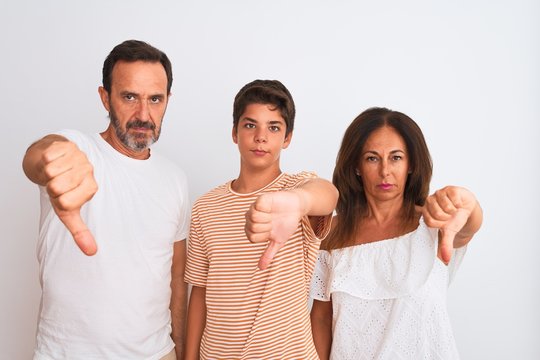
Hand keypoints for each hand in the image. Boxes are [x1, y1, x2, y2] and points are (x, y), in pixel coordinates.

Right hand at [42, 140, 97, 254]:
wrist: (55, 162)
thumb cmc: (62, 189)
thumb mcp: (69, 212)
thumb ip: (80, 232)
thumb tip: (91, 252)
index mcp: (91, 188)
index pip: (66, 203)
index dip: (57, 201)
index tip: (63, 196)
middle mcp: (88, 171)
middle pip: (56, 187)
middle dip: (51, 187)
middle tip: (58, 183)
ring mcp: (79, 157)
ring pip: (51, 172)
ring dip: (48, 174)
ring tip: (56, 172)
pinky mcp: (67, 145)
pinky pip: (48, 158)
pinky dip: (46, 161)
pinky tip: (54, 161)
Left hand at [245, 190, 305, 269]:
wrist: (297, 208)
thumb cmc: (286, 223)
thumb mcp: (278, 241)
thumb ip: (268, 254)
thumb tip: (261, 268)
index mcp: (253, 228)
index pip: (252, 238)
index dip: (265, 236)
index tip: (272, 231)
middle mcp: (251, 218)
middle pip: (252, 228)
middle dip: (267, 227)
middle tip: (273, 222)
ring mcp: (255, 207)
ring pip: (253, 217)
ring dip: (267, 218)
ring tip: (273, 215)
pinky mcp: (261, 199)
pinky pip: (257, 206)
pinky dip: (267, 209)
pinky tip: (272, 208)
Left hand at [421, 186, 477, 263]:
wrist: (467, 208)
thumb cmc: (454, 220)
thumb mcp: (450, 233)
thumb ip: (445, 246)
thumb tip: (444, 261)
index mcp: (426, 213)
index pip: (429, 222)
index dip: (440, 225)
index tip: (445, 224)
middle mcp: (429, 202)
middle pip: (436, 213)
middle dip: (447, 218)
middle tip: (450, 216)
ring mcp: (438, 193)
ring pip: (444, 205)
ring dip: (453, 210)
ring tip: (454, 210)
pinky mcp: (449, 188)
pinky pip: (453, 197)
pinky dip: (458, 203)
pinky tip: (458, 203)